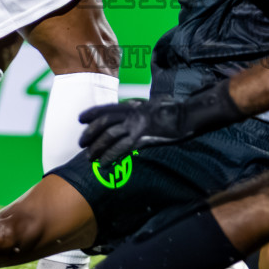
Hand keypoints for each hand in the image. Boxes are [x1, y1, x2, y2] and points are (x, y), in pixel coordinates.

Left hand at [79, 85, 242, 164]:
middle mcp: (132, 113)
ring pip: (110, 136)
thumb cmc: (176, 110)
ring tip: (90, 157)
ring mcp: (137, 125)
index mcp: (134, 105)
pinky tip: (104, 164)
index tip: (80, 119)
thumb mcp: (155, 104)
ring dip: (97, 147)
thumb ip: (142, 109)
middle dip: (90, 133)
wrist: (188, 115)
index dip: (92, 113)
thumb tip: (136, 112)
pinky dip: (110, 156)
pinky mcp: (143, 137)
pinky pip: (122, 148)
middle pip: (104, 122)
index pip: (108, 108)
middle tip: (81, 143)